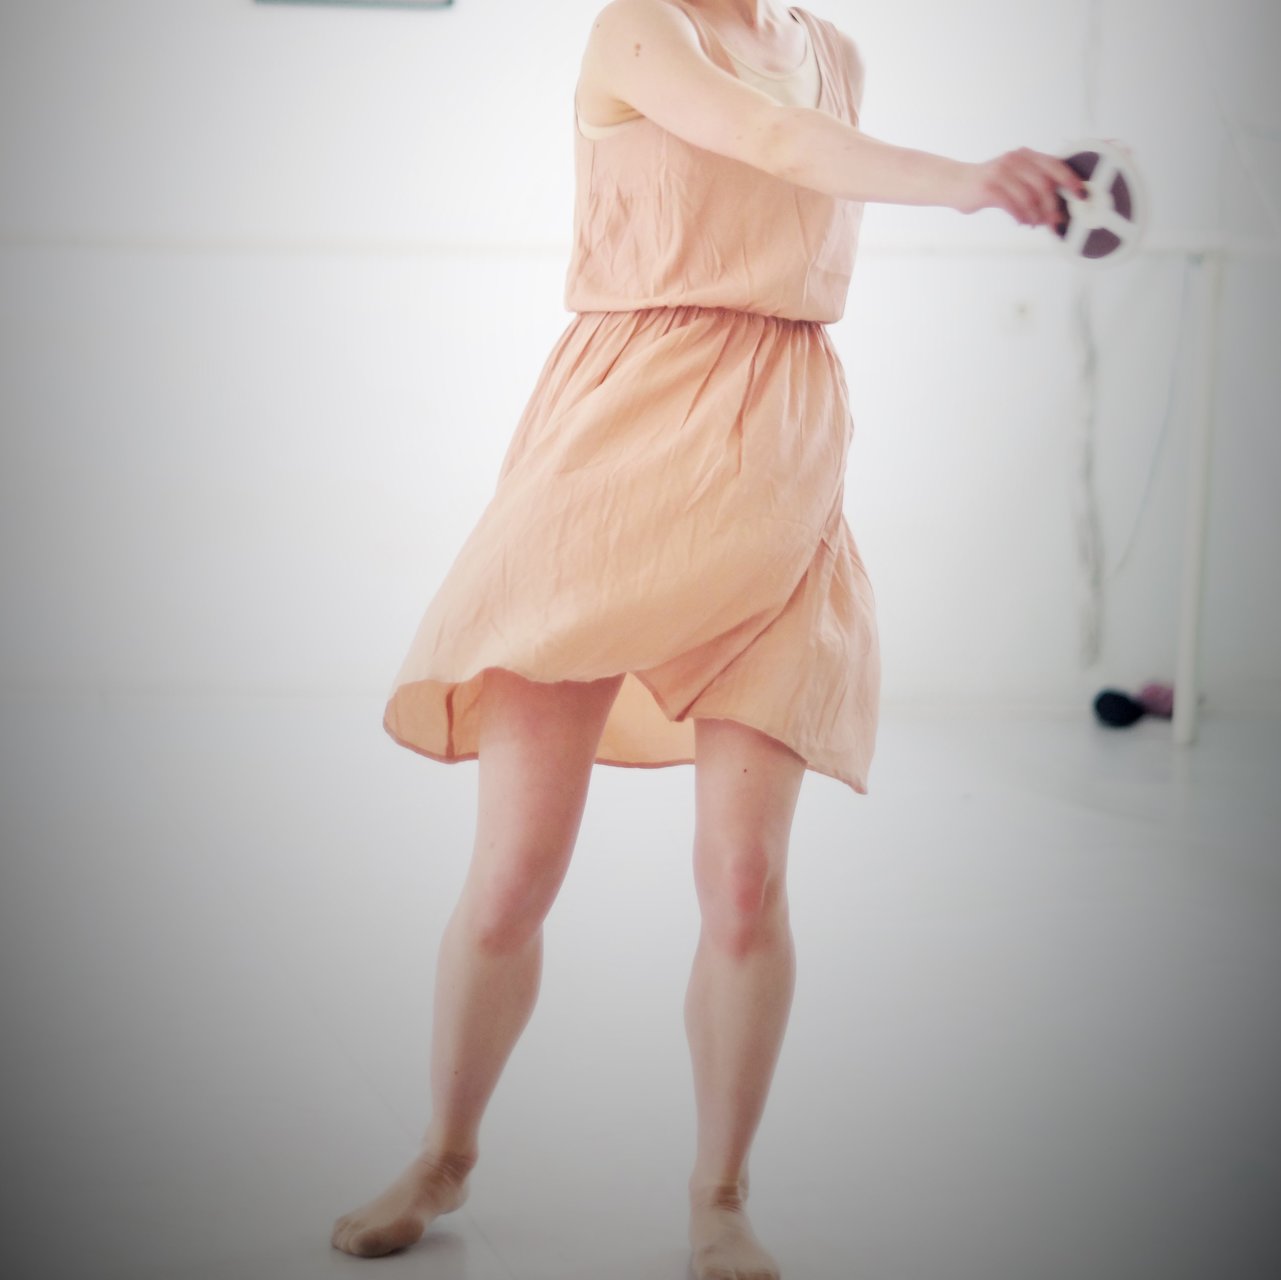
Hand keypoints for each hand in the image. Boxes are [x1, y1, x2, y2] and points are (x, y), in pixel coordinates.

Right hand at [954, 147, 1087, 228]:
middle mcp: (1016, 160)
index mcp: (1026, 155)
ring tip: (1036, 224)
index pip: (1055, 165)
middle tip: (1056, 221)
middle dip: (1053, 206)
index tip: (1080, 195)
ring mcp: (1002, 172)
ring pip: (1029, 197)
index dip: (1070, 180)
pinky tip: (1022, 222)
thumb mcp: (1014, 176)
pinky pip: (1012, 205)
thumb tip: (1054, 209)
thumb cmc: (988, 184)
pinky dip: (1020, 216)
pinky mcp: (989, 187)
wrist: (957, 183)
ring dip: (1036, 215)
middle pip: (1044, 184)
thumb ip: (1034, 185)